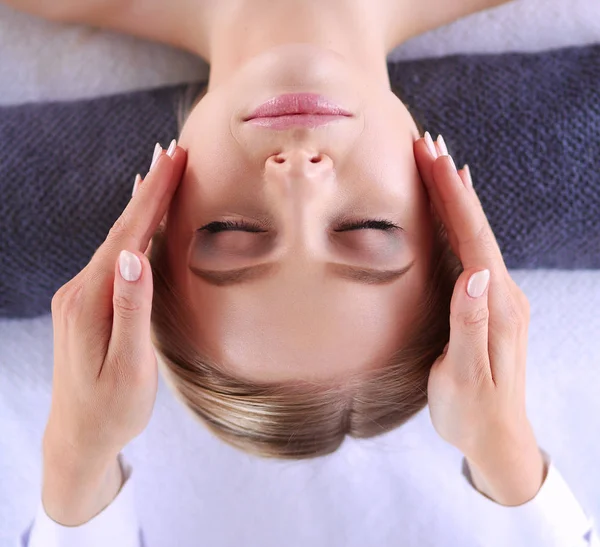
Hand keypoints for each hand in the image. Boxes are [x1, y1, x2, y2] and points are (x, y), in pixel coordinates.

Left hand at [42, 142, 186, 523]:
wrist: (76, 438)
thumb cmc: (112, 409)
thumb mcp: (130, 367)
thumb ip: (132, 310)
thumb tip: (135, 256)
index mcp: (92, 301)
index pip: (129, 236)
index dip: (153, 195)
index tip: (174, 160)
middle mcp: (80, 290)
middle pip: (121, 229)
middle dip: (148, 189)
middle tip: (172, 152)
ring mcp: (79, 296)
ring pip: (116, 240)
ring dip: (140, 206)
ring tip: (159, 173)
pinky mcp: (85, 305)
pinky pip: (112, 258)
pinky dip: (130, 231)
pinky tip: (136, 222)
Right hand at [414, 133, 545, 505]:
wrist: (497, 438)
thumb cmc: (473, 412)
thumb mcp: (466, 377)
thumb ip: (470, 325)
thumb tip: (473, 274)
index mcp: (497, 306)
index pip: (473, 238)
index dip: (453, 196)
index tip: (432, 157)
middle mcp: (503, 293)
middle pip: (477, 227)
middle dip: (452, 183)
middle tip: (429, 143)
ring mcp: (498, 297)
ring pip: (476, 235)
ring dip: (458, 197)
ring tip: (439, 163)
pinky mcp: (489, 304)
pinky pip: (475, 252)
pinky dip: (464, 223)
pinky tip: (459, 211)